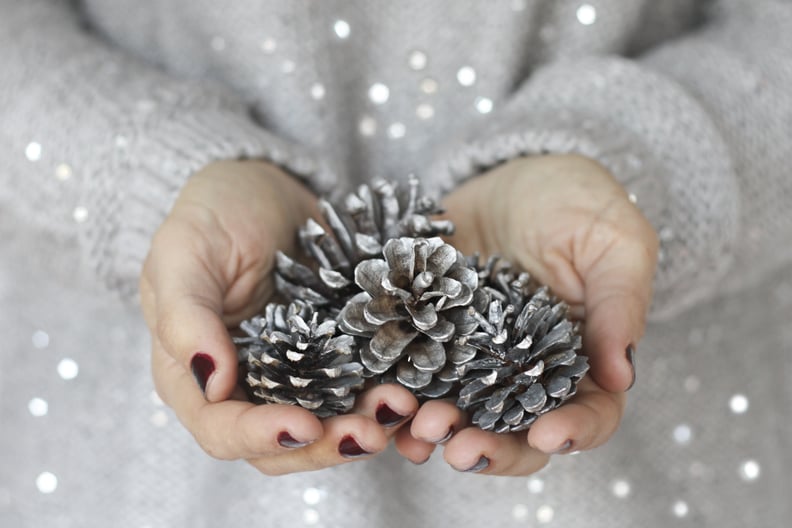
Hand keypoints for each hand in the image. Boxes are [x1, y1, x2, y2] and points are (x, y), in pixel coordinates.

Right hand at [139, 160, 418, 474]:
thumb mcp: (184, 251)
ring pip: (329, 425)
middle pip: (282, 443)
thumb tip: (209, 381)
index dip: (261, 437)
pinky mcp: (338, 357)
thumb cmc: (215, 213)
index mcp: (194, 376)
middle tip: (372, 431)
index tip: (305, 425)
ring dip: (366, 426)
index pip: (222, 429)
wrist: (270, 188)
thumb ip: (185, 316)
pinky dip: (386, 394)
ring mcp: (297, 376)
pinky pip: (362, 390)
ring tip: (403, 407)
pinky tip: (415, 386)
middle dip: (327, 444)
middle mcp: (246, 387)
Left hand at [394, 154, 657, 474]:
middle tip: (462, 449)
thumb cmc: (576, 204)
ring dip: (438, 432)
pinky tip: (383, 403)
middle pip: (516, 430)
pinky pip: (412, 376)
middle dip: (490, 448)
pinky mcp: (430, 338)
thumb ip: (620, 305)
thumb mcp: (613, 243)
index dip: (573, 432)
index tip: (547, 435)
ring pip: (459, 413)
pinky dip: (397, 397)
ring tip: (417, 431)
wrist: (509, 181)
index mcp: (583, 360)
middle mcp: (526, 372)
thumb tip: (622, 375)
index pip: (590, 412)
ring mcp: (473, 360)